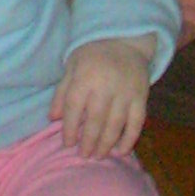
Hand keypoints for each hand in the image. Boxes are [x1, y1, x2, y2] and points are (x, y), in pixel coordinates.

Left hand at [51, 36, 152, 157]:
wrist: (124, 39)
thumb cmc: (93, 54)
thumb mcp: (72, 65)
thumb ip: (62, 92)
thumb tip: (53, 118)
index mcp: (85, 75)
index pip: (74, 107)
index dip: (69, 128)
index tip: (67, 143)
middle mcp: (105, 85)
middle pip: (95, 119)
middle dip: (88, 141)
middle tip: (83, 155)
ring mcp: (125, 92)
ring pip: (115, 124)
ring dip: (106, 144)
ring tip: (98, 156)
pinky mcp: (141, 97)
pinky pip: (136, 123)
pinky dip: (129, 140)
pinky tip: (120, 152)